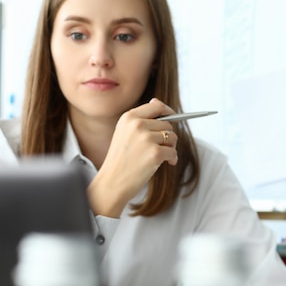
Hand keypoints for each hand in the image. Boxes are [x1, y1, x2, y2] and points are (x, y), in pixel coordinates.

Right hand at [87, 98, 178, 216]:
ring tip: (158, 157)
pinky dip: (171, 158)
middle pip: (168, 124)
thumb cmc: (119, 160)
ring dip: (170, 148)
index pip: (156, 106)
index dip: (168, 111)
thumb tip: (157, 102)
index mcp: (129, 117)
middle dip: (168, 136)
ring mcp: (146, 138)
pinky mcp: (155, 153)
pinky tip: (163, 164)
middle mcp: (137, 125)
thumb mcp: (124, 132)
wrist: (111, 183)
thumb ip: (140, 119)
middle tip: (162, 148)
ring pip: (172, 137)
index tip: (173, 117)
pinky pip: (173, 152)